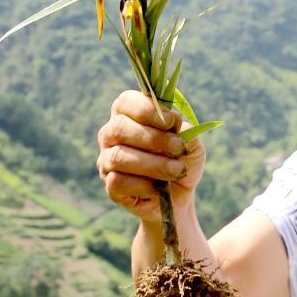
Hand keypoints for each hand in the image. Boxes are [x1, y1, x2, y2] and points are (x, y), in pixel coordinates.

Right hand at [96, 89, 206, 221]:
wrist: (180, 195)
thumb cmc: (181, 160)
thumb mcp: (190, 142)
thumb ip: (184, 129)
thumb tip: (174, 122)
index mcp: (128, 114)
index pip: (126, 102)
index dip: (147, 109)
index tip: (172, 121)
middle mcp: (111, 134)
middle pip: (120, 128)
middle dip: (154, 138)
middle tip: (178, 148)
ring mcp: (106, 160)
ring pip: (119, 157)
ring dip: (154, 164)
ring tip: (178, 170)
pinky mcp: (110, 186)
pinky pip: (118, 182)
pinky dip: (144, 185)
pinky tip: (160, 188)